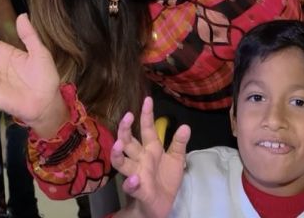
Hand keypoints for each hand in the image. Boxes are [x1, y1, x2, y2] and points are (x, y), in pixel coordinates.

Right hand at [111, 97, 190, 217]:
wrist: (162, 204)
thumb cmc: (166, 179)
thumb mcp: (176, 159)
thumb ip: (179, 143)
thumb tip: (185, 126)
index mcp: (151, 149)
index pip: (147, 129)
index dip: (146, 115)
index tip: (147, 99)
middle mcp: (140, 159)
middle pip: (128, 142)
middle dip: (125, 130)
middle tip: (127, 116)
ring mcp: (137, 174)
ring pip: (122, 163)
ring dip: (118, 154)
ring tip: (118, 144)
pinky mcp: (139, 191)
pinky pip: (132, 186)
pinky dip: (131, 183)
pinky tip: (134, 179)